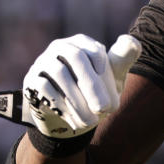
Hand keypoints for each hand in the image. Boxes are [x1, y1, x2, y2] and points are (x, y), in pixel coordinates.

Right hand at [22, 34, 141, 138]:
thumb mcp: (112, 77)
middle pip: (75, 57)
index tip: (110, 93)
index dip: (104, 70)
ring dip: (77, 100)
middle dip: (91, 85)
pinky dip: (61, 105)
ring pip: (59, 73)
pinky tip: (74, 121)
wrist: (70, 114)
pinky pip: (44, 88)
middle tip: (104, 109)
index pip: (93, 50)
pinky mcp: (31, 79)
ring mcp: (43, 62)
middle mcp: (61, 47)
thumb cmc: (96, 90)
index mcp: (83, 43)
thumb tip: (132, 41)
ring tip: (91, 122)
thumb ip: (123, 59)